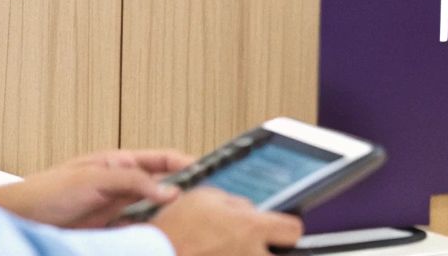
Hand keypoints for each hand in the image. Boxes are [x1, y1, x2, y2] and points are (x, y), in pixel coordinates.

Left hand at [0, 149, 192, 228]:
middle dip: (185, 193)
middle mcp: (121, 185)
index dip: (187, 163)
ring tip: (192, 224)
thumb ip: (131, 181)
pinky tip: (164, 240)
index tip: (211, 171)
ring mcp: (116, 209)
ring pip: (154, 212)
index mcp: (119, 162)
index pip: (162, 159)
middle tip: (209, 203)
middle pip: (163, 187)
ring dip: (170, 218)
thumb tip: (170, 189)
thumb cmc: (47, 190)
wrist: (20, 219)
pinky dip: (153, 236)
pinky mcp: (110, 232)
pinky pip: (139, 232)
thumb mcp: (93, 178)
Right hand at [152, 188, 303, 255]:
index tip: (281, 229)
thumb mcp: (203, 197)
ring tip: (228, 251)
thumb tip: (248, 210)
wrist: (153, 255)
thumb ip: (234, 203)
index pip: (293, 231)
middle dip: (272, 253)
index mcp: (250, 228)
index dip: (288, 228)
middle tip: (258, 246)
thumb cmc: (173, 229)